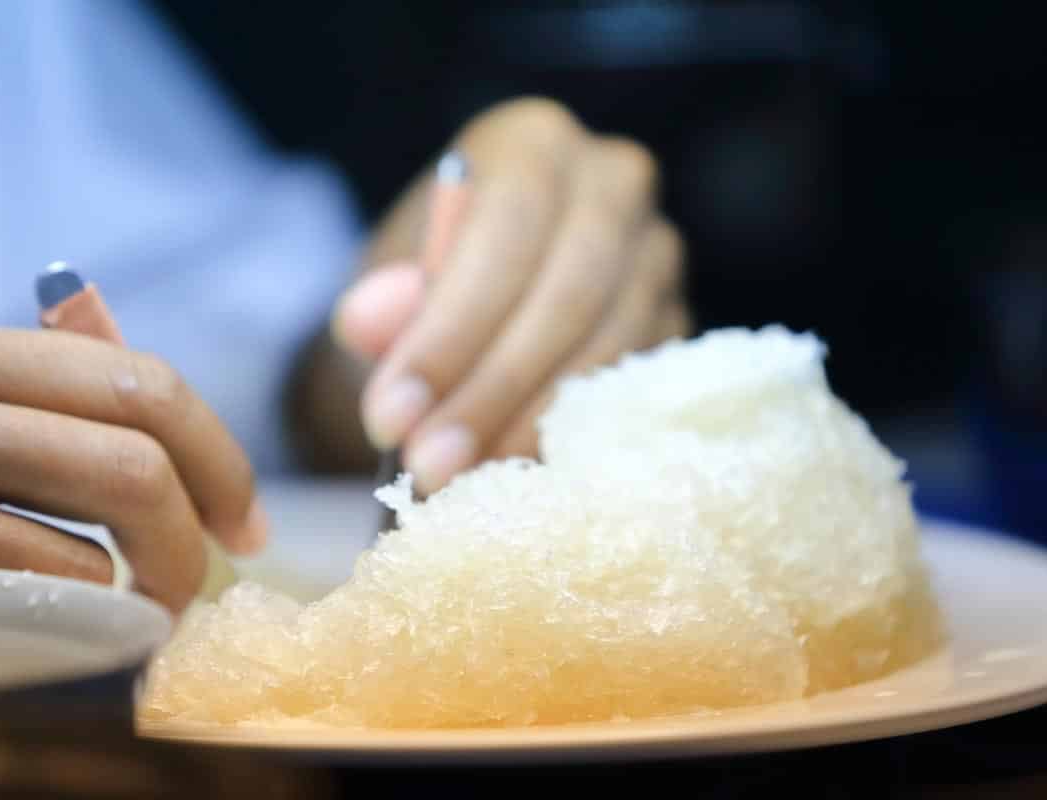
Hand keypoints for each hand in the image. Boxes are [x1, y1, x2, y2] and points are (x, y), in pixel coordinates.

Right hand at [0, 316, 266, 612]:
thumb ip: (26, 411)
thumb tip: (170, 455)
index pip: (136, 379)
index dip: (217, 454)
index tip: (242, 518)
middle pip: (142, 442)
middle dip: (207, 513)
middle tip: (211, 572)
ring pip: (117, 491)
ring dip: (162, 568)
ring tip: (151, 609)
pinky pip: (47, 569)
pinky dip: (94, 605)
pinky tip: (81, 624)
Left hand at [335, 98, 689, 492]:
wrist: (483, 298)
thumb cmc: (434, 277)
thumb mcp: (390, 277)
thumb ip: (380, 298)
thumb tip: (370, 322)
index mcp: (534, 143)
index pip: (505, 230)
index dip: (448, 331)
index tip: (391, 416)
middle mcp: (613, 185)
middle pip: (567, 293)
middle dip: (489, 391)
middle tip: (426, 467)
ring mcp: (657, 255)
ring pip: (610, 346)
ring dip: (530, 425)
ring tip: (462, 482)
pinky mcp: (677, 321)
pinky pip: (637, 386)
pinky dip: (574, 437)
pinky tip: (519, 477)